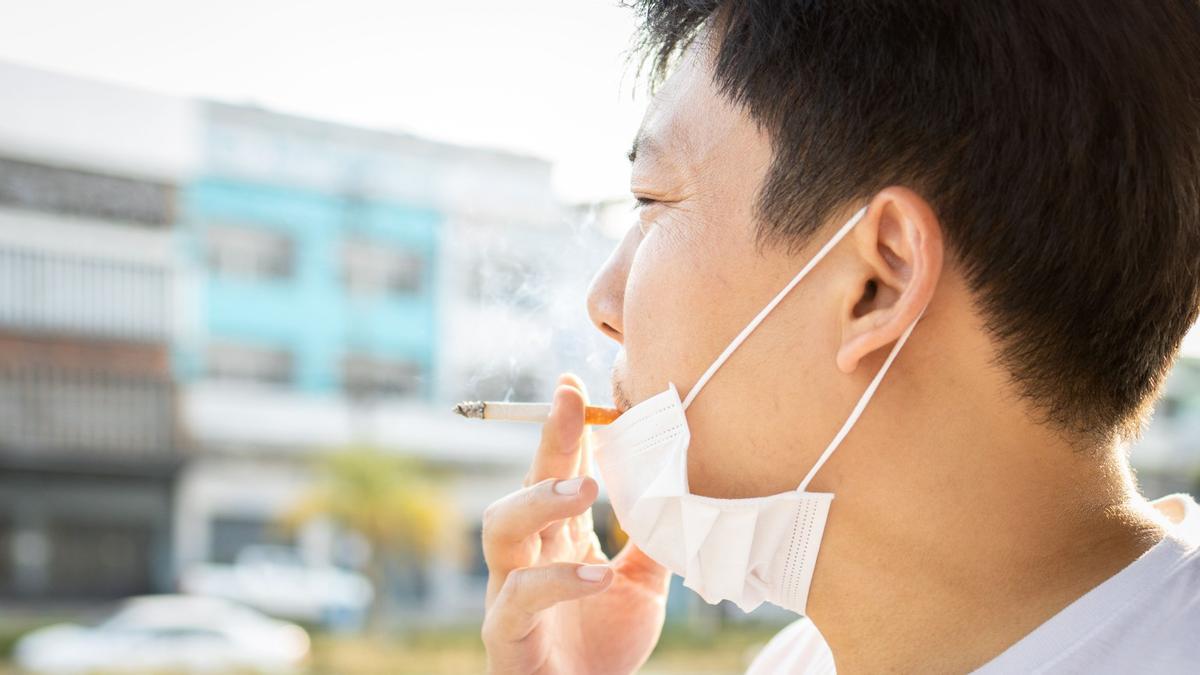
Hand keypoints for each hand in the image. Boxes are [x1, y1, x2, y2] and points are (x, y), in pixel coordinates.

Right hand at [481, 373, 671, 673]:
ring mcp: (509, 593)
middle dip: (548, 441)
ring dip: (538, 501)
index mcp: (557, 538)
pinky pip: (518, 599)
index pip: (557, 471)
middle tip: (572, 404)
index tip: (575, 384)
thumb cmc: (605, 646)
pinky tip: (597, 574)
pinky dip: (557, 582)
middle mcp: (527, 556)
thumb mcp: (642, 586)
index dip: (565, 428)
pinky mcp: (505, 635)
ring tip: (584, 490)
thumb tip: (684, 485)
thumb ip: (655, 539)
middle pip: (526, 484)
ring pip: (500, 530)